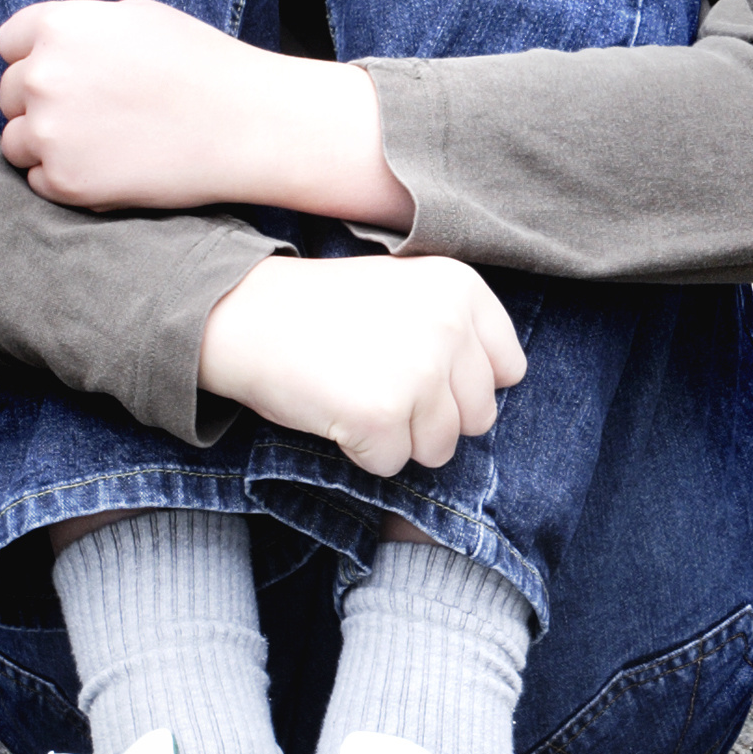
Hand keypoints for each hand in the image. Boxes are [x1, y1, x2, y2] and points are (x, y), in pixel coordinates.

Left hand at [0, 0, 409, 225]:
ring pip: (16, 142)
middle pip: (8, 95)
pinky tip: (113, 168)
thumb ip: (81, 29)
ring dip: (47, 146)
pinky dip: (67, 180)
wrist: (248, 125)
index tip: (72, 77)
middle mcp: (43, 75)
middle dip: (42, 104)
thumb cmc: (203, 65)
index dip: (38, 60)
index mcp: (59, 27)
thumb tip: (44, 48)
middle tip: (96, 116)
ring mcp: (50, 131)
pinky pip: (40, 182)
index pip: (8, 44)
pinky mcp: (65, 180)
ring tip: (103, 146)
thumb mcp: (138, 18)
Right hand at [198, 255, 525, 474]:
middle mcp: (450, 325)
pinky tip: (336, 413)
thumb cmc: (326, 312)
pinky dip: (362, 453)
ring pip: (440, 448)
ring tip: (356, 395)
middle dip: (432, 417)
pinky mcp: (382, 414)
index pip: (508, 369)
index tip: (420, 369)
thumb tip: (500, 388)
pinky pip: (392, 465)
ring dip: (398, 439)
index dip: (464, 384)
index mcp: (462, 289)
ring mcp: (418, 371)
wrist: (244, 316)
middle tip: (379, 385)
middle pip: (478, 416)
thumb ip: (458, 330)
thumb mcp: (408, 293)